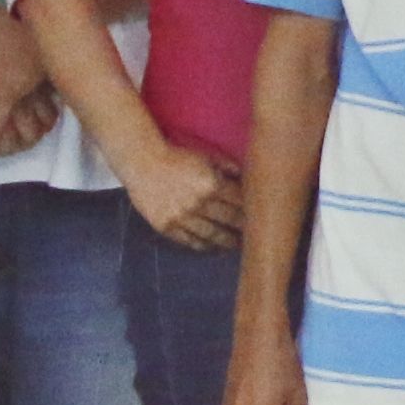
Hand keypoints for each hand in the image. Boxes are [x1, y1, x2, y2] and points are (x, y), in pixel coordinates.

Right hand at [118, 147, 244, 251]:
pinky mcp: (166, 226)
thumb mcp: (207, 157)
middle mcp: (198, 203)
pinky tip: (213, 247)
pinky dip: (204, 246)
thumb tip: (249, 179)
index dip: (252, 212)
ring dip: (227, 242)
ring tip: (236, 245)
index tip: (262, 219)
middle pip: (230, 221)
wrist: (142, 162)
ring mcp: (181, 217)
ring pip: (212, 236)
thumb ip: (229, 168)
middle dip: (244, 230)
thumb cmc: (177, 157)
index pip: (240, 203)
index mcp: (212, 184)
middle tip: (256, 237)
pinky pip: (190, 241)